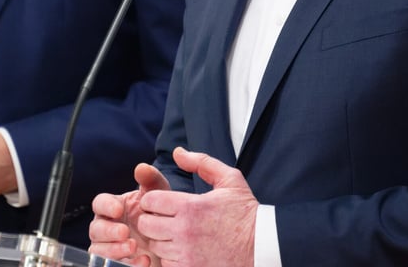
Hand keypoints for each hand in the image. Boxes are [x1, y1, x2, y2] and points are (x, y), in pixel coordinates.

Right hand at [90, 162, 170, 266]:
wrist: (172, 242)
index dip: (106, 206)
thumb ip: (150, 180)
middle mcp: (107, 227)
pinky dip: (127, 265)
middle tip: (125, 232)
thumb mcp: (158, 196)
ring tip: (133, 248)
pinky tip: (144, 261)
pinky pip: (111, 266)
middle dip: (109, 231)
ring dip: (114, 250)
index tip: (118, 210)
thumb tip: (141, 167)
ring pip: (99, 250)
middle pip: (95, 229)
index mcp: (113, 207)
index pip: (99, 203)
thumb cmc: (159, 215)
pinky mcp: (117, 264)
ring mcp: (109, 247)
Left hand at [135, 148, 256, 266]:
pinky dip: (170, 258)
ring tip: (176, 234)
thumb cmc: (245, 211)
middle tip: (164, 219)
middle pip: (146, 225)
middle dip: (152, 219)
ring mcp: (186, 254)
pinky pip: (166, 264)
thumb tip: (178, 152)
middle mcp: (184, 232)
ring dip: (161, 239)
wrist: (262, 245)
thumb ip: (201, 162)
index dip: (152, 200)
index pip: (150, 201)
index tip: (161, 203)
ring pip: (155, 246)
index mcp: (191, 207)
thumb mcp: (229, 179)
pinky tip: (183, 250)